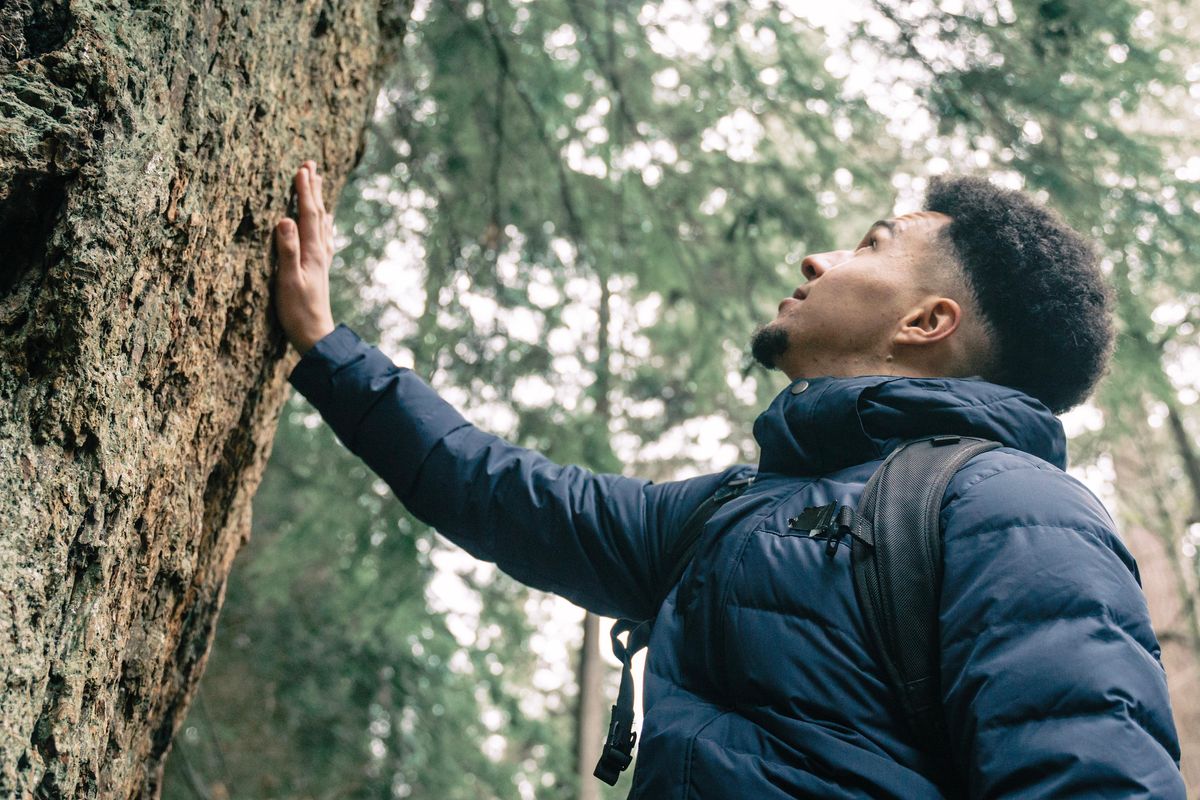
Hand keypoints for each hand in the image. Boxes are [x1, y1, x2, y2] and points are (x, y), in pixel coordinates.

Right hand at [274, 161, 336, 353]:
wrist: (316, 335)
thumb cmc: (298, 312)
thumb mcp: (287, 281)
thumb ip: (287, 250)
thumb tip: (285, 219)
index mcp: (311, 252)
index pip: (308, 215)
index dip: (305, 191)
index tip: (302, 168)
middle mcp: (319, 253)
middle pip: (318, 214)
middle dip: (314, 189)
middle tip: (312, 165)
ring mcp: (321, 261)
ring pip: (321, 224)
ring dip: (319, 202)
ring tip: (319, 185)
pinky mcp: (319, 270)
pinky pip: (322, 239)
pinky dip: (323, 225)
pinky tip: (325, 224)